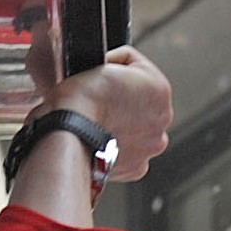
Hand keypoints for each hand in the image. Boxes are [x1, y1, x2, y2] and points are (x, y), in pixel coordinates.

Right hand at [38, 46, 172, 182]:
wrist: (68, 138)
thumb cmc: (78, 104)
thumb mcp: (96, 66)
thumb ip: (113, 70)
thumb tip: (108, 79)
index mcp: (158, 87)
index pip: (133, 63)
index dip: (109, 65)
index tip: (95, 73)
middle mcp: (162, 117)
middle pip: (138, 99)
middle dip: (119, 98)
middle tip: (94, 100)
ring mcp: (151, 144)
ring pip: (136, 127)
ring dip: (120, 123)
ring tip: (95, 122)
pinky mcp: (137, 166)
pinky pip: (128, 151)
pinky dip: (114, 146)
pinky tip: (99, 140)